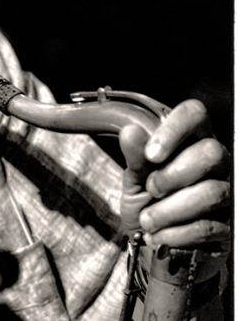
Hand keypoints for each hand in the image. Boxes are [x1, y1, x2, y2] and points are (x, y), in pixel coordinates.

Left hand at [120, 99, 229, 252]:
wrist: (152, 243)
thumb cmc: (146, 202)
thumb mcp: (134, 178)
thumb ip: (135, 157)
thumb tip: (130, 132)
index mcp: (191, 141)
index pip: (195, 115)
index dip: (173, 129)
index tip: (151, 154)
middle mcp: (216, 163)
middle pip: (212, 153)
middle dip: (173, 175)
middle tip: (151, 189)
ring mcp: (226, 193)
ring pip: (211, 193)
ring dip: (168, 210)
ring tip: (147, 219)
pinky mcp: (227, 225)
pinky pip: (207, 227)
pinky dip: (175, 233)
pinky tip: (159, 235)